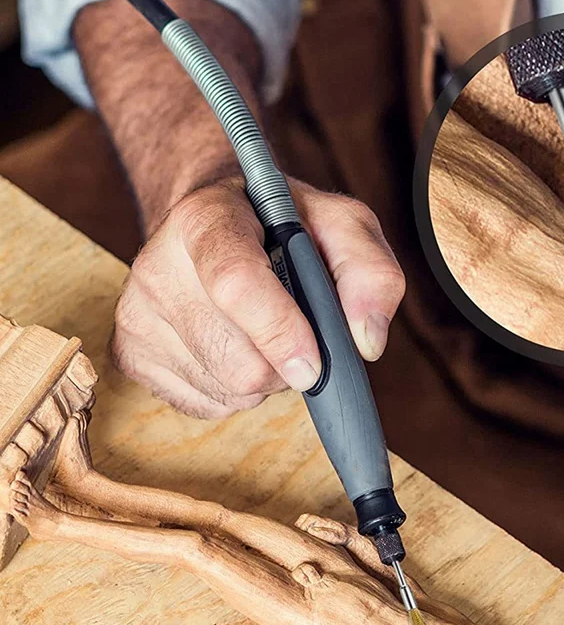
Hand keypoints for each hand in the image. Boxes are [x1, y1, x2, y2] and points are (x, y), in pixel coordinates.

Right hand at [111, 176, 404, 417]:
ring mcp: (137, 314)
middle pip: (238, 360)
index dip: (279, 332)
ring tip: (262, 333)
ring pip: (226, 390)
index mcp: (206, 219)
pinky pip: (206, 405)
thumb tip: (367, 341)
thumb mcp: (343, 226)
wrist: (215, 224)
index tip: (313, 367)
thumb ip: (370, 273)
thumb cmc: (284, 226)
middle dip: (286, 363)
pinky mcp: (131, 355)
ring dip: (265, 378)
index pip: (235, 283)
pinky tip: (235, 348)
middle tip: (297, 330)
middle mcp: (158, 265)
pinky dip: (235, 391)